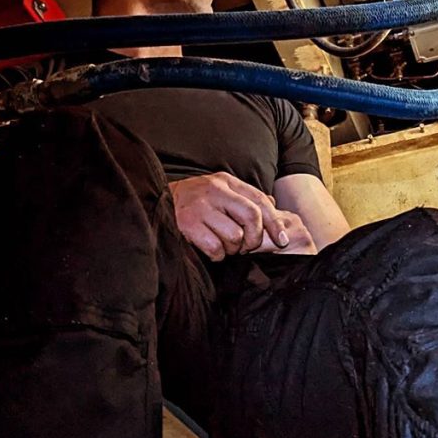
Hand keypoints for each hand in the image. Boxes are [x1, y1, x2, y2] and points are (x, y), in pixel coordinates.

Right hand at [168, 172, 312, 260]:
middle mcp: (215, 190)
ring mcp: (200, 207)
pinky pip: (216, 248)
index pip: (260, 201)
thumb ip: (246, 198)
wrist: (156, 201)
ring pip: (235, 236)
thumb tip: (274, 209)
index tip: (282, 240)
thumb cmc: (195, 201)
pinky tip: (211, 249)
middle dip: (255, 238)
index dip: (275, 223)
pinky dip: (217, 255)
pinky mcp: (188, 225)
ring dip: (233, 248)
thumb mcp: (221, 191)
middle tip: (247, 246)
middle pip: (252, 217)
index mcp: (226, 181)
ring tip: (223, 245)